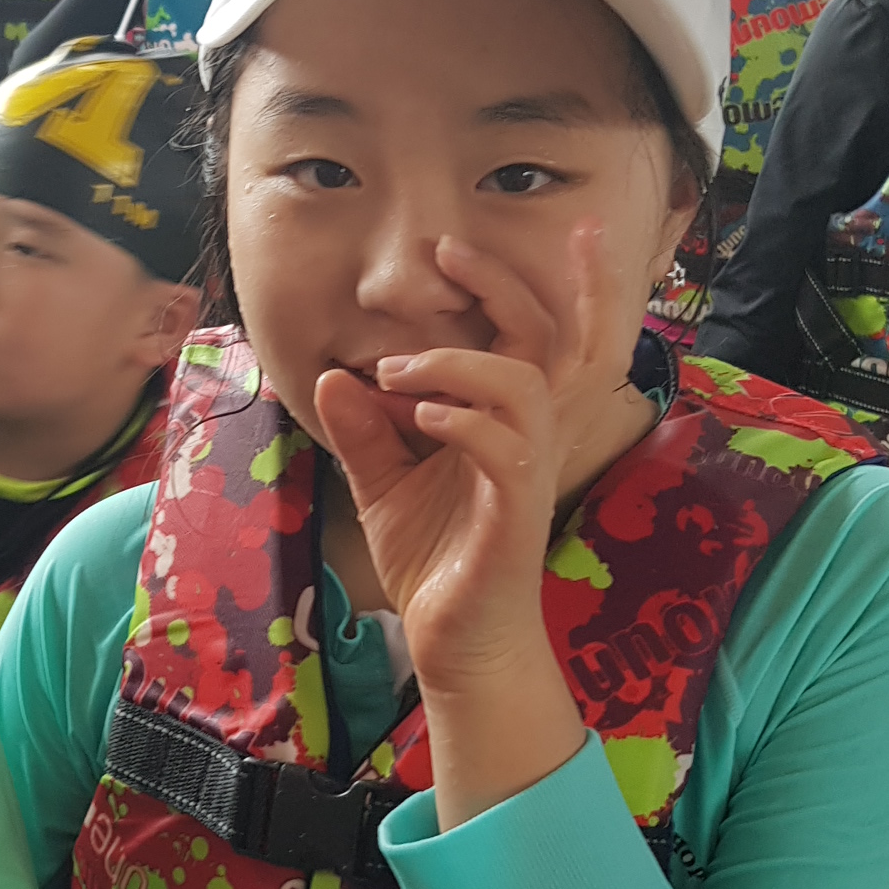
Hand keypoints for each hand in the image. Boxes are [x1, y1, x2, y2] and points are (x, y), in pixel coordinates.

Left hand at [311, 227, 613, 695]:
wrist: (453, 643)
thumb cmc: (434, 561)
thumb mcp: (383, 486)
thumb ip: (365, 432)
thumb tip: (336, 375)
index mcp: (504, 422)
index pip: (528, 335)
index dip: (511, 283)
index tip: (453, 245)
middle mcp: (529, 436)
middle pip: (553, 338)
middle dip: (511, 283)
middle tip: (450, 249)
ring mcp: (529, 472)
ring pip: (527, 384)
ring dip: (459, 360)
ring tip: (397, 367)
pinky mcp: (518, 513)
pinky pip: (508, 447)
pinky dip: (464, 419)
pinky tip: (419, 416)